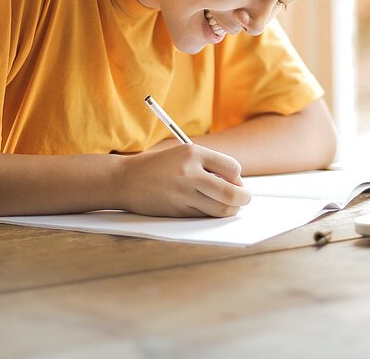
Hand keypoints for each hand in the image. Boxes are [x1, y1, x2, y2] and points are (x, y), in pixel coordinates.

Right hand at [117, 144, 250, 217]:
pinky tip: (209, 208)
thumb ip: (209, 165)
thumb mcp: (182, 154)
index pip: (232, 168)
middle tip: (244, 198)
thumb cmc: (158, 166)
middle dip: (243, 198)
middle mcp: (189, 173)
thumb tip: (237, 184)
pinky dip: (212, 214)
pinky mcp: (177, 210)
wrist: (125, 180)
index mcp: (193, 153)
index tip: (235, 181)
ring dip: (231, 209)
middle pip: (231, 192)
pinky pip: (204, 215)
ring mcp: (183, 193)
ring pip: (221, 208)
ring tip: (230, 206)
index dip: (238, 177)